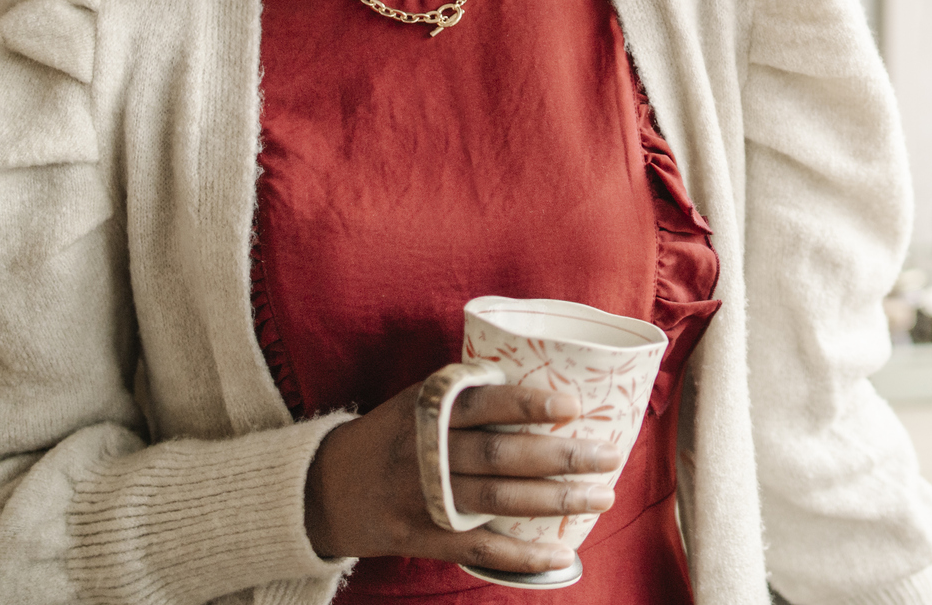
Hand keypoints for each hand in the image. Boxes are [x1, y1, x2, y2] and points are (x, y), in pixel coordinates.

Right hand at [304, 379, 619, 573]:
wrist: (322, 487)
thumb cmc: (390, 433)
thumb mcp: (419, 399)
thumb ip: (471, 393)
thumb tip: (548, 376)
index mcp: (431, 412)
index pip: (485, 403)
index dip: (529, 404)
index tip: (573, 403)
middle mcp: (429, 453)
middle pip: (503, 455)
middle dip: (562, 456)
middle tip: (609, 455)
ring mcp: (425, 498)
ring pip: (499, 500)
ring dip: (555, 501)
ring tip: (601, 495)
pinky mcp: (422, 537)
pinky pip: (478, 548)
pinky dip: (520, 555)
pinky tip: (559, 554)